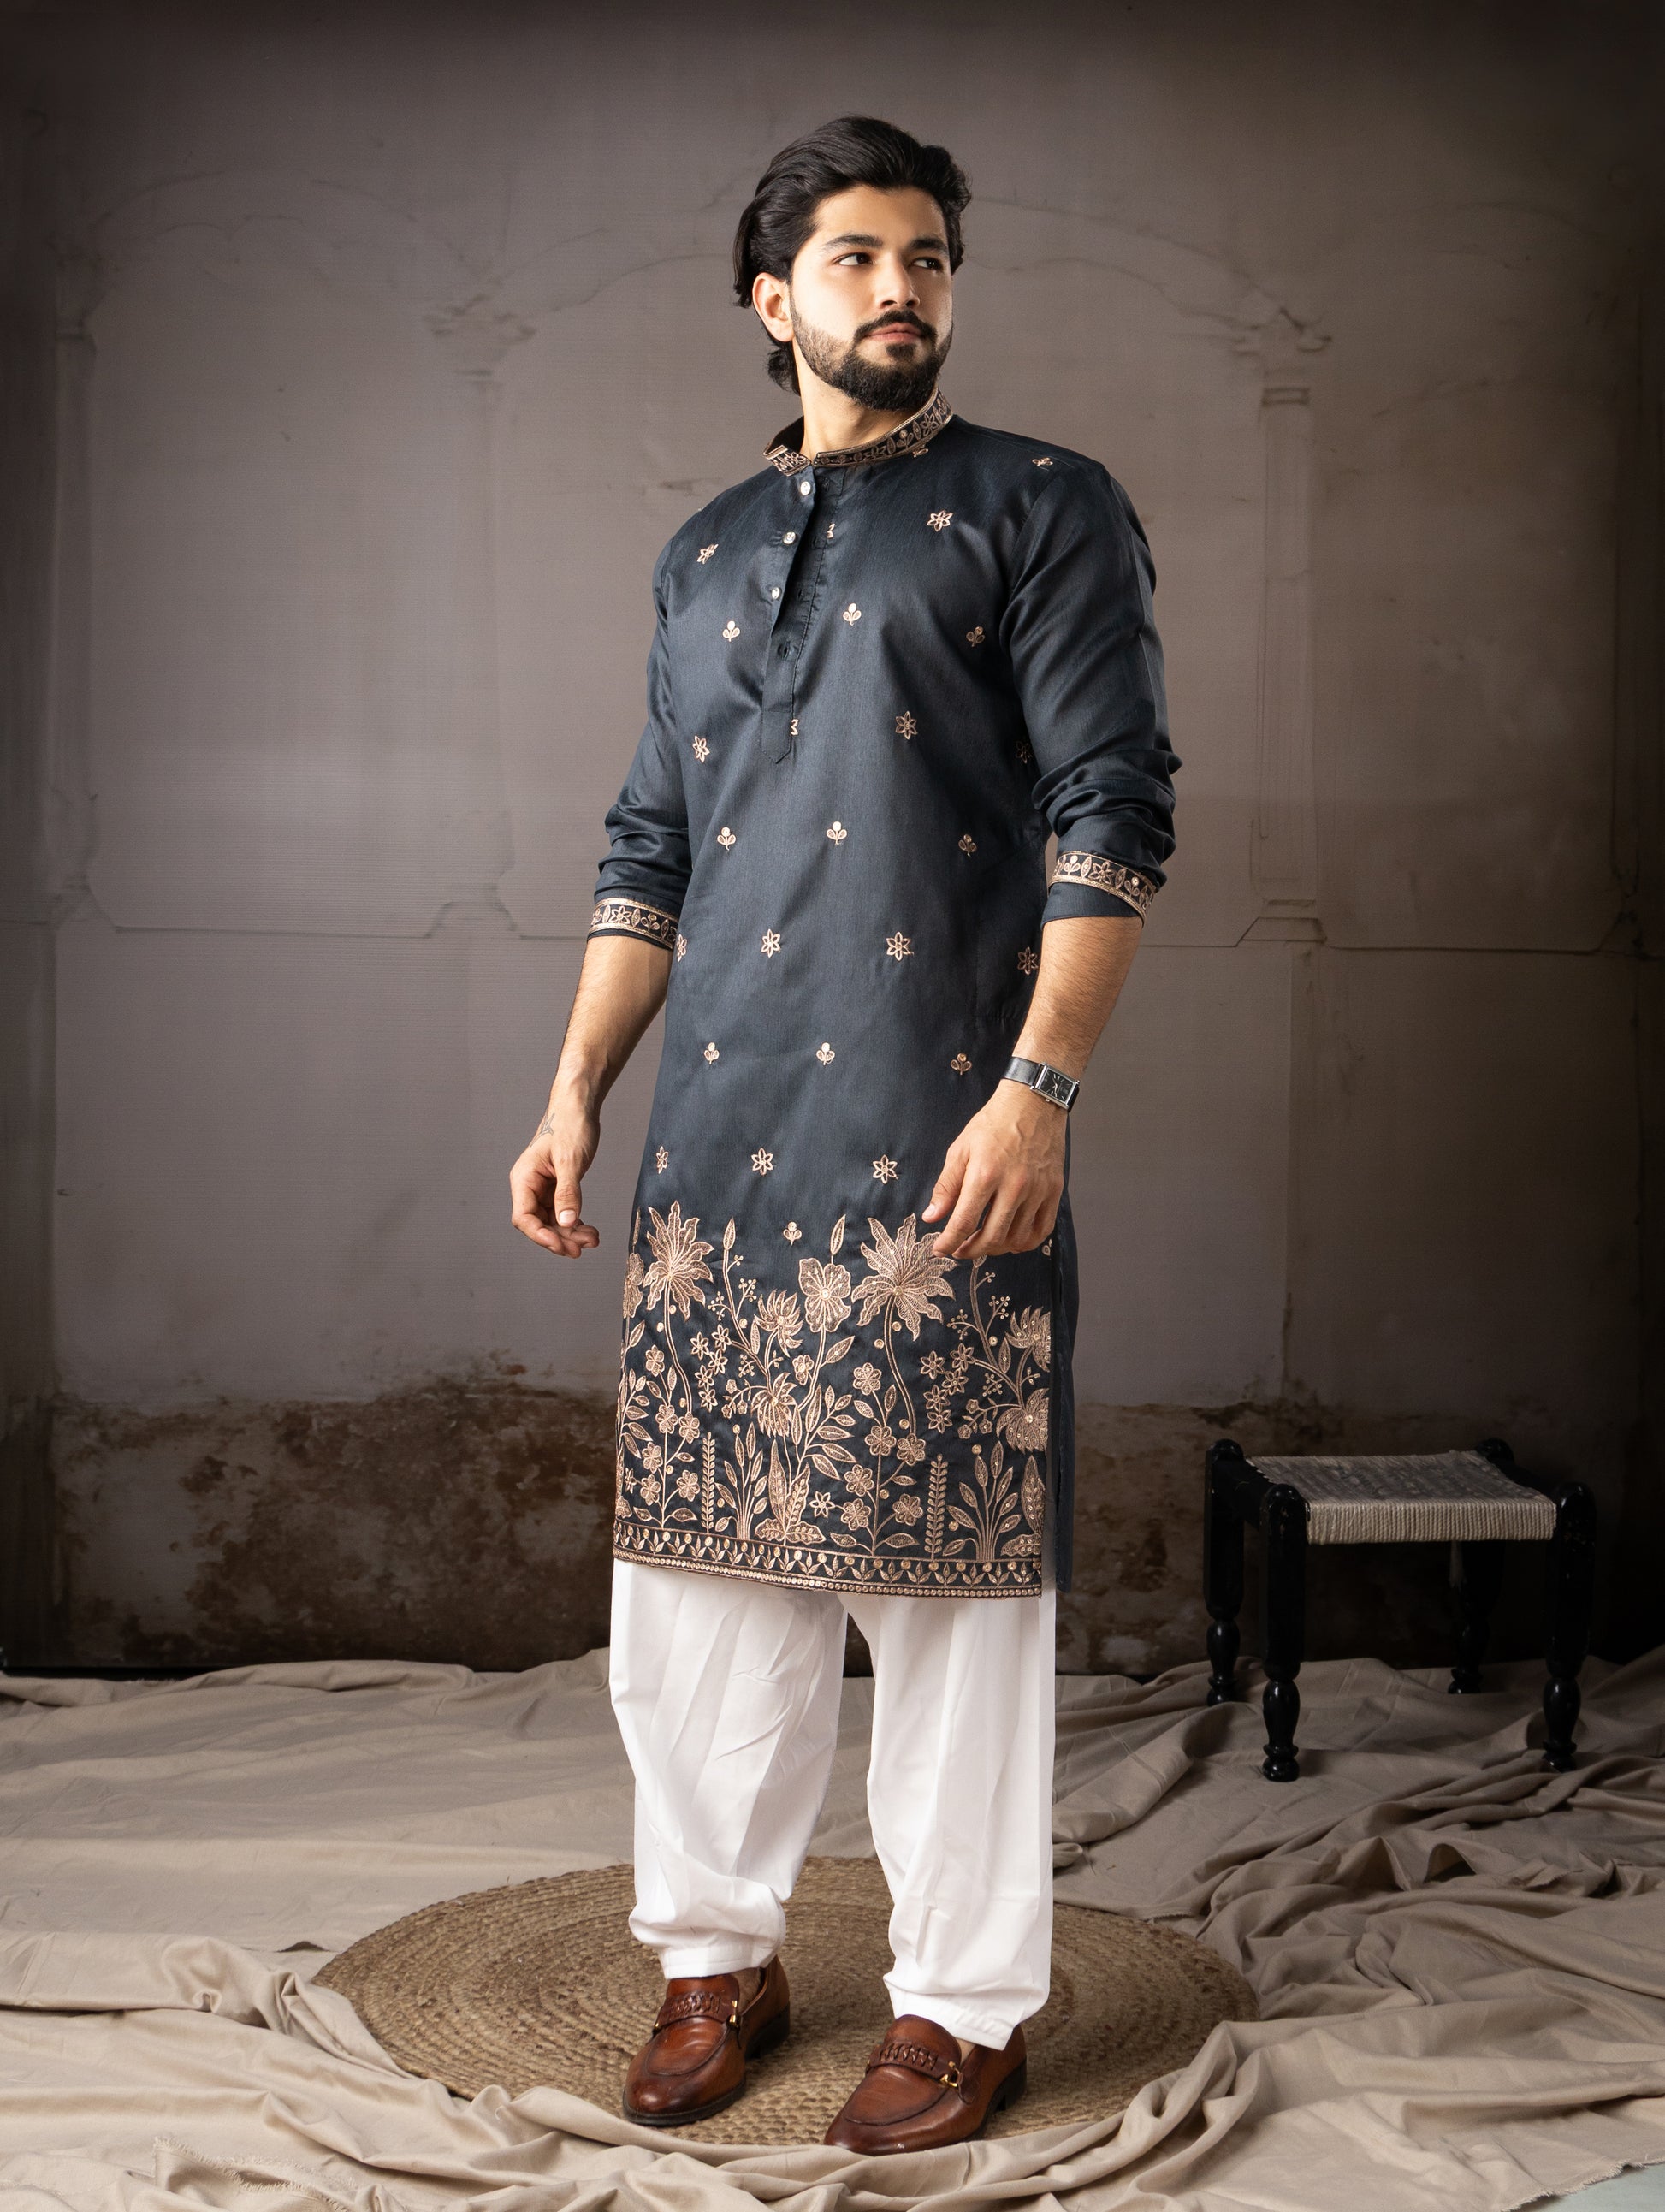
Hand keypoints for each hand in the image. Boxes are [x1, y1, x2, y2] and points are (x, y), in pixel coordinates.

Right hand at [510, 1089, 600, 1256]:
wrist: (579, 1107)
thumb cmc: (570, 1126)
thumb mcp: (570, 1160)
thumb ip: (567, 1192)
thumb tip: (565, 1223)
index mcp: (524, 1179)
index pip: (524, 1217)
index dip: (540, 1236)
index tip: (561, 1245)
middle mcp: (530, 1186)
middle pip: (538, 1224)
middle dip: (559, 1238)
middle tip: (581, 1249)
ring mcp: (543, 1188)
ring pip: (552, 1222)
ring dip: (570, 1234)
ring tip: (592, 1240)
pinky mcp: (557, 1187)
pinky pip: (562, 1213)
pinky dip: (575, 1224)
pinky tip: (590, 1232)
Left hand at [922, 1080, 1065, 1259]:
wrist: (1032, 1103)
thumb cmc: (993, 1124)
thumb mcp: (960, 1150)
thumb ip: (946, 1187)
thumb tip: (931, 1217)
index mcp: (984, 1174)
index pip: (964, 1222)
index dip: (949, 1242)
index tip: (940, 1250)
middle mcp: (1013, 1186)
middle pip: (992, 1237)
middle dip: (971, 1251)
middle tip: (960, 1250)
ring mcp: (1037, 1190)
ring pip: (1017, 1238)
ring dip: (996, 1248)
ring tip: (983, 1243)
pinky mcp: (1053, 1190)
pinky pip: (1042, 1230)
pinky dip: (1025, 1243)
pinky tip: (1011, 1241)